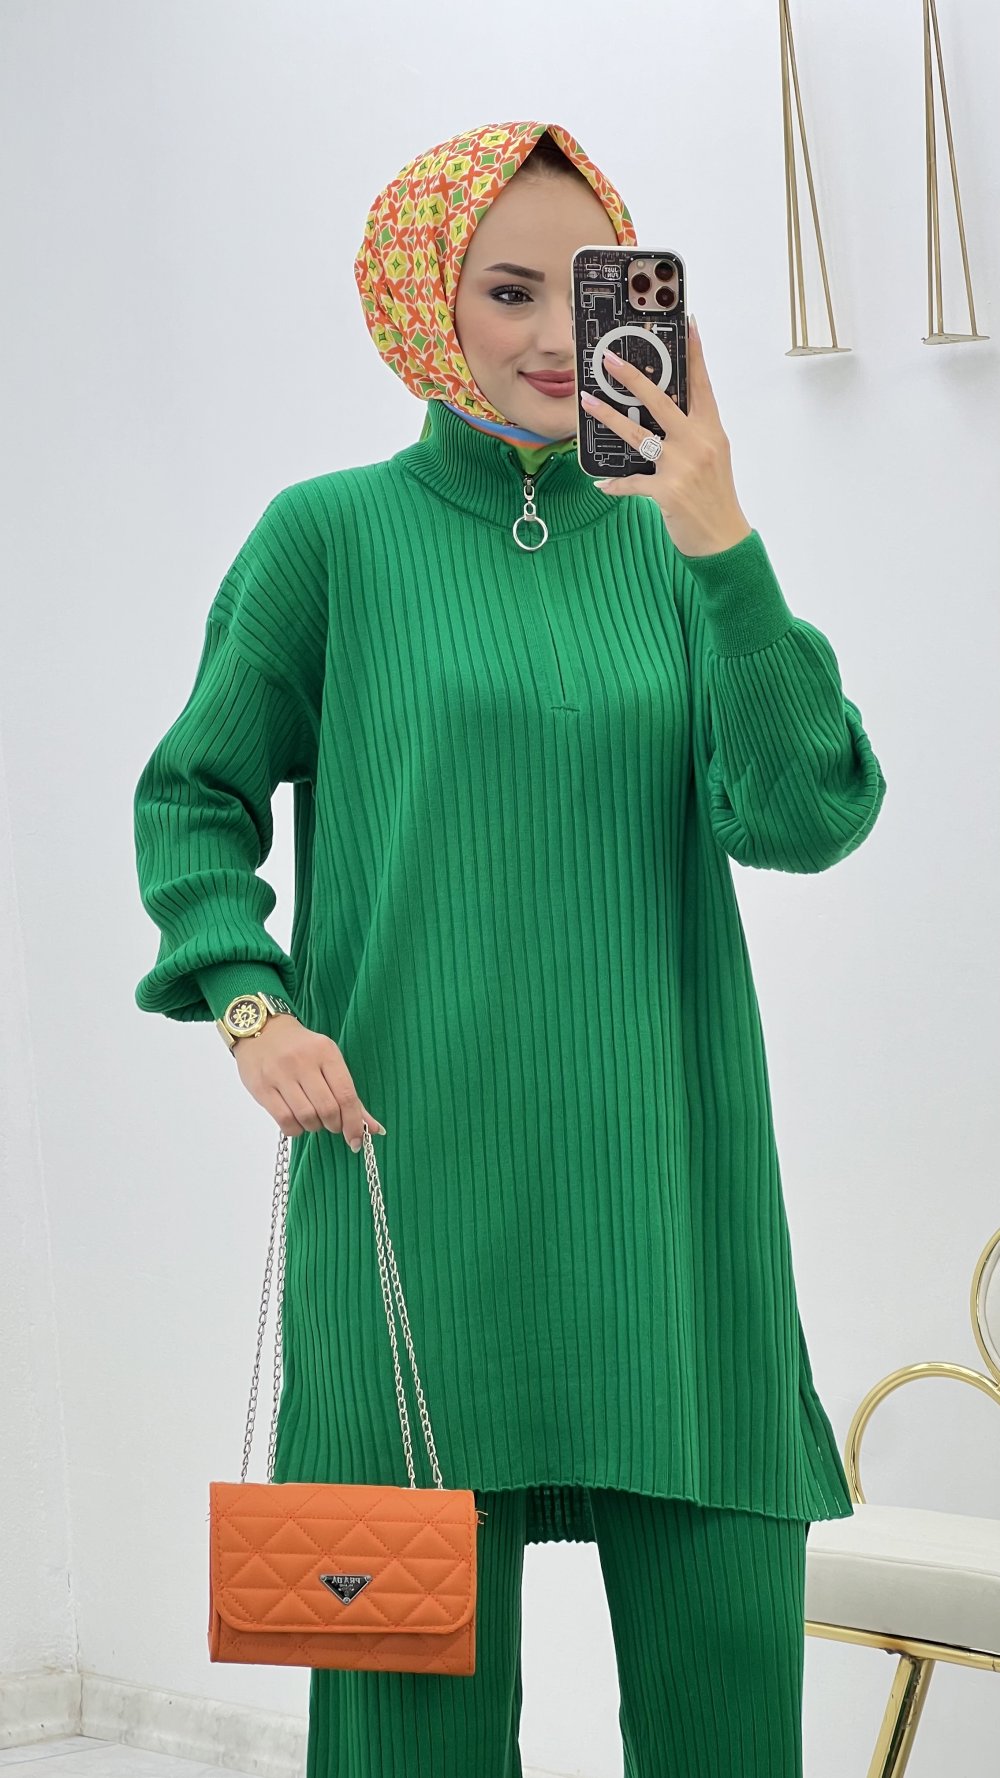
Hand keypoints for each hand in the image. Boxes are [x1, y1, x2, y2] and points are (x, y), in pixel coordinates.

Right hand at [233, 1016, 385, 1151]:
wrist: (262, 1030)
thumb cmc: (301, 1049)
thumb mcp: (329, 1061)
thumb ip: (350, 1095)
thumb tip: (374, 1129)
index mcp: (326, 1052)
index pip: (346, 1094)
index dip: (354, 1122)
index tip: (356, 1139)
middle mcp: (303, 1061)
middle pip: (327, 1109)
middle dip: (335, 1125)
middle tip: (333, 1125)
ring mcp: (280, 1074)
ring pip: (306, 1117)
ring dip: (315, 1126)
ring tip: (314, 1120)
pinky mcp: (262, 1087)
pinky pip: (284, 1120)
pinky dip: (295, 1129)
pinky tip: (297, 1122)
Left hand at [580, 316, 752, 557]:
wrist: (724, 538)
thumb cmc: (716, 496)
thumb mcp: (712, 456)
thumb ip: (692, 432)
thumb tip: (663, 414)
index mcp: (711, 430)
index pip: (701, 384)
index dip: (694, 353)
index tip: (687, 324)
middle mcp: (697, 443)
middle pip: (661, 401)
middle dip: (632, 378)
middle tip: (609, 359)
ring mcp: (682, 467)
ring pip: (638, 435)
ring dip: (609, 417)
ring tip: (587, 402)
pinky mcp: (667, 492)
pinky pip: (632, 482)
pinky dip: (615, 484)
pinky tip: (600, 483)